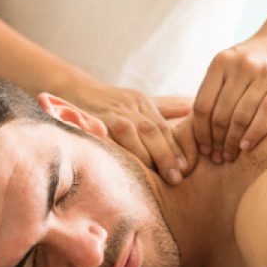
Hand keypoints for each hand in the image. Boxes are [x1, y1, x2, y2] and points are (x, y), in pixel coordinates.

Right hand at [57, 76, 192, 184]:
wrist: (75, 88)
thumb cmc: (112, 102)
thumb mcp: (139, 102)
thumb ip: (165, 108)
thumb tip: (191, 108)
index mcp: (143, 104)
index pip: (163, 127)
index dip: (176, 148)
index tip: (186, 168)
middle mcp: (128, 106)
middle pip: (150, 130)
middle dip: (164, 154)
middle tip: (176, 178)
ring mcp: (108, 113)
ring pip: (129, 131)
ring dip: (142, 154)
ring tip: (153, 176)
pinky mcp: (89, 118)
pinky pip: (102, 134)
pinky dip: (112, 148)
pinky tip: (121, 166)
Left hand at [192, 34, 266, 162]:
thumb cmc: (252, 62)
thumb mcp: (228, 67)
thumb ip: (213, 90)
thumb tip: (194, 131)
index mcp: (221, 62)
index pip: (202, 106)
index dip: (200, 132)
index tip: (203, 149)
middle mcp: (242, 64)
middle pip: (221, 114)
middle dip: (217, 141)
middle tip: (217, 158)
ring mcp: (266, 72)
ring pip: (242, 116)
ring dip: (233, 142)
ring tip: (230, 156)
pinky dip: (255, 132)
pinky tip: (247, 146)